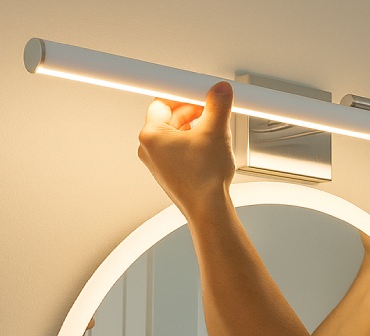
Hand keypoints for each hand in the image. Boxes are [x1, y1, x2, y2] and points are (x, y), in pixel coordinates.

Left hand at [137, 82, 236, 216]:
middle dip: (193, 110)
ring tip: (215, 131)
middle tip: (212, 109)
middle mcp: (149, 149)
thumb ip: (218, 104)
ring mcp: (159, 163)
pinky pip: (180, 149)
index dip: (182, 93)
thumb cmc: (204, 180)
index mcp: (151, 136)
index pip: (162, 101)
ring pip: (177, 134)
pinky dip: (195, 143)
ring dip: (196, 127)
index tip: (196, 91)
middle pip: (171, 117)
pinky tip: (211, 147)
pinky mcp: (170, 173)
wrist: (209, 210)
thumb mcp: (216, 131)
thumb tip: (219, 92)